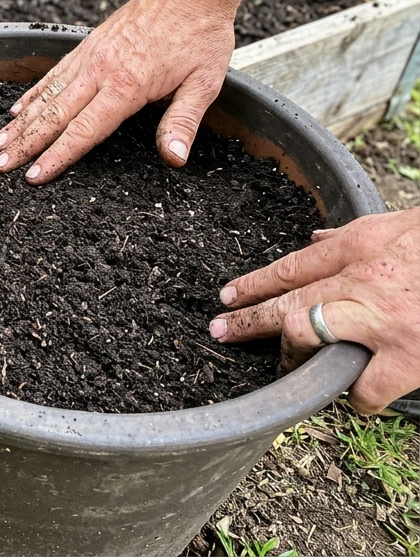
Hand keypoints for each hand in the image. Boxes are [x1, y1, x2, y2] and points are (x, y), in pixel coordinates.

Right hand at [0, 0, 236, 182]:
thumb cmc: (200, 35)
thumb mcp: (204, 83)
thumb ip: (183, 122)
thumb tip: (174, 159)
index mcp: (126, 86)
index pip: (83, 131)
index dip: (56, 156)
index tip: (32, 175)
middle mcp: (99, 71)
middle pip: (53, 116)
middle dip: (24, 143)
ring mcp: (89, 56)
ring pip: (46, 95)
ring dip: (19, 122)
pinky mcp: (87, 45)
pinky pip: (53, 74)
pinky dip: (32, 94)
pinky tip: (17, 109)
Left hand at [210, 209, 419, 413]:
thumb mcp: (397, 223)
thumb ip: (352, 233)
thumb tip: (316, 238)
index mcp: (359, 247)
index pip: (290, 267)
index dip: (253, 284)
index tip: (226, 296)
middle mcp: (361, 282)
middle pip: (287, 302)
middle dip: (248, 320)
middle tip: (221, 332)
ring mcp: (381, 320)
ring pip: (307, 335)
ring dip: (290, 355)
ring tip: (282, 366)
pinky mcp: (408, 356)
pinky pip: (365, 388)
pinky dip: (357, 398)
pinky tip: (354, 398)